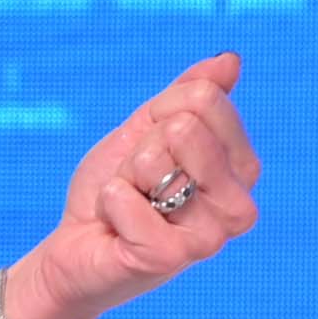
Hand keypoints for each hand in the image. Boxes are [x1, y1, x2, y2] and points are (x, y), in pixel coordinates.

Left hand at [7, 53, 261, 318]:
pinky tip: (115, 226)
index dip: (162, 115)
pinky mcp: (169, 259)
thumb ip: (187, 96)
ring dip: (125, 177)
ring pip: (156, 162)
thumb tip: (230, 59)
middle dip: (143, 147)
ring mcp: (209, 237)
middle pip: (186, 125)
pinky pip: (126, 200)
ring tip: (130, 205)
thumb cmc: (117, 190)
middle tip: (139, 183)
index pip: (207, 100)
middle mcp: (237, 206)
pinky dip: (108, 203)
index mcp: (240, 172)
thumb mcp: (147, 131)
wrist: (77, 247)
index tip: (153, 150)